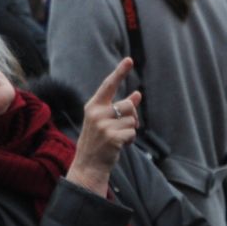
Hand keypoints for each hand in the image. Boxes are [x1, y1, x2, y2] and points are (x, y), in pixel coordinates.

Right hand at [69, 57, 138, 194]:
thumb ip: (120, 107)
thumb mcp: (105, 121)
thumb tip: (138, 94)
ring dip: (131, 130)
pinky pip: (132, 133)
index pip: (109, 85)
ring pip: (133, 120)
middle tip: (121, 128)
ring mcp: (104, 125)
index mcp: (93, 106)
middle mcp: (97, 113)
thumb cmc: (98, 141)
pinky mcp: (113, 137)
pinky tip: (119, 146)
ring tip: (118, 138)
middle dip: (131, 117)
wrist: (89, 165)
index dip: (120, 72)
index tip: (130, 60)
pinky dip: (130, 140)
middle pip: (129, 105)